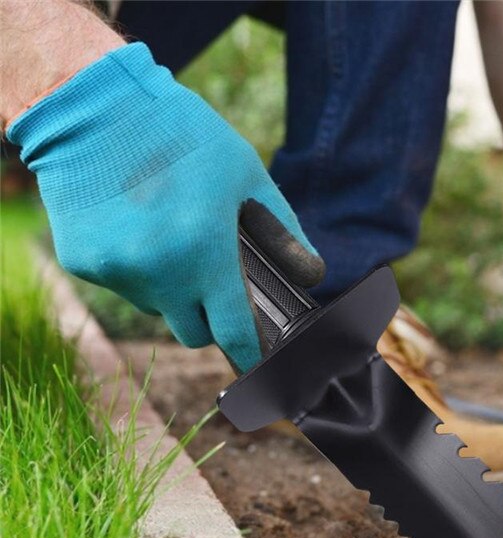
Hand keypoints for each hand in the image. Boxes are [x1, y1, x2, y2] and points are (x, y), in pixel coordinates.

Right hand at [7, 43, 323, 372]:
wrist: (92, 103)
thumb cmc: (183, 135)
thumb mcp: (247, 175)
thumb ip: (282, 232)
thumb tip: (311, 275)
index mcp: (203, 252)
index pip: (233, 332)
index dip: (248, 351)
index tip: (256, 360)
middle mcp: (156, 272)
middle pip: (193, 333)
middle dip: (208, 317)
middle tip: (210, 279)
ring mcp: (115, 270)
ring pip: (156, 308)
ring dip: (169, 289)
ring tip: (168, 235)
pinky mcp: (82, 262)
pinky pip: (122, 284)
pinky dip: (134, 268)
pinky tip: (134, 226)